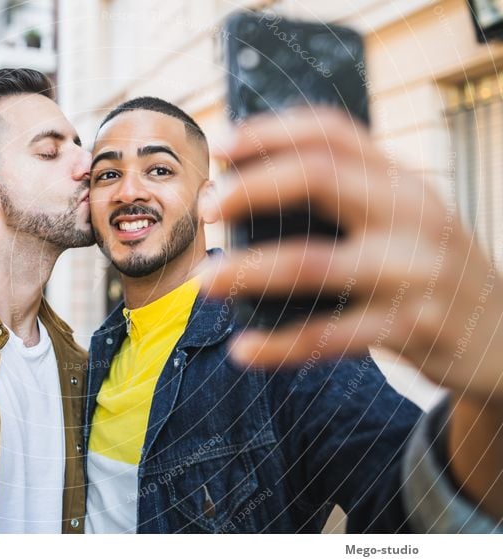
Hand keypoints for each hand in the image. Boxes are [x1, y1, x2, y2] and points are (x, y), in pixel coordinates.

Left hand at [200, 107, 502, 402]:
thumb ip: (345, 201)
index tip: (221, 145)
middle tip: (206, 207)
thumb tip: (245, 191)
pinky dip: (279, 346)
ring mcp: (412, 273)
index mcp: (402, 182)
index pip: (333, 134)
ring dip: (247, 271)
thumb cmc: (428, 268)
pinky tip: (242, 351)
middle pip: (319, 178)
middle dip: (251, 188)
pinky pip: (328, 337)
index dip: (271, 132)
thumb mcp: (404, 220)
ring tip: (205, 283)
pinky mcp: (409, 329)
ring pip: (312, 263)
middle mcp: (411, 216)